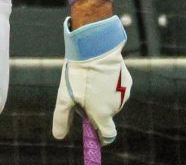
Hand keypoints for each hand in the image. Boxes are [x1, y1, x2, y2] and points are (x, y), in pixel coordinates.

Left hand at [52, 17, 132, 145]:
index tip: (92, 132)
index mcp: (103, 114)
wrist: (96, 48)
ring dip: (101, 97)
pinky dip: (108, 85)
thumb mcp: (64, 97)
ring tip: (89, 80)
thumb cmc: (79, 74)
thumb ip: (62, 118)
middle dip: (95, 111)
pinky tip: (98, 73)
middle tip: (81, 94)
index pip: (108, 135)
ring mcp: (124, 94)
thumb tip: (58, 136)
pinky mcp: (127, 81)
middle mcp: (116, 107)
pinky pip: (116, 88)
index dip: (100, 137)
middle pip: (106, 116)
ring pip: (111, 101)